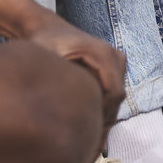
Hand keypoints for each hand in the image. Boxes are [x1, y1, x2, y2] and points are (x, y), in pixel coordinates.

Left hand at [27, 13, 125, 128]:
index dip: (101, 114)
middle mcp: (115, 56)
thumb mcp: (44, 57)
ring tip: (81, 127)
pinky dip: (102, 106)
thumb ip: (52, 77)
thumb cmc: (44, 43)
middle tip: (81, 134)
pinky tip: (85, 116)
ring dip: (102, 113)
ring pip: (117, 97)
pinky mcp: (114, 67)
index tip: (81, 126)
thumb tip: (53, 105)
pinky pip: (114, 92)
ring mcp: (117, 61)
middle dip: (102, 117)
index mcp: (103, 54)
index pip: (115, 93)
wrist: (50, 28)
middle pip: (118, 98)